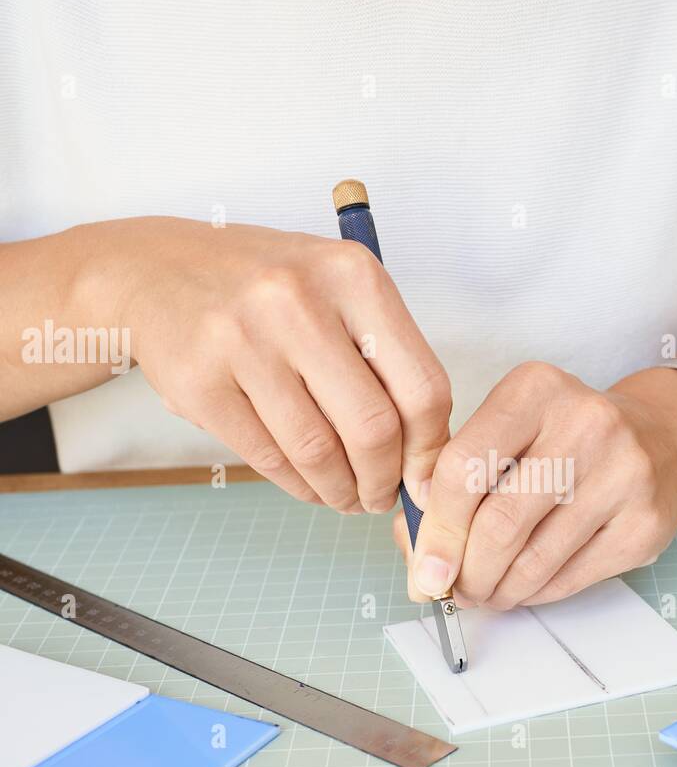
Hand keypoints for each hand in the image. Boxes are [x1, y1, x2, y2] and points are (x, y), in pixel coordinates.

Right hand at [87, 216, 450, 510]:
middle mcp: (298, 300)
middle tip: (380, 497)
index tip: (423, 478)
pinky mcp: (199, 382)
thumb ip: (385, 356)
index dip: (429, 448)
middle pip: (373, 427)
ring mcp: (243, 340)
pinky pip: (267, 456)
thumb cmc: (264, 287)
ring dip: (340, 491)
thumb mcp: (335, 289)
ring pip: (318, 451)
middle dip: (383, 480)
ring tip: (346, 497)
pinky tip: (308, 485)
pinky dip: (296, 484)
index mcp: (353, 274)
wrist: (156, 269)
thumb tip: (424, 457)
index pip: (422, 385)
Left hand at [393, 361, 676, 608]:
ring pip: (533, 559)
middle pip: (499, 522)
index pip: (464, 467)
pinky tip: (523, 586)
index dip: (436, 529)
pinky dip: (533, 593)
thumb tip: (420, 556)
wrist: (663, 439)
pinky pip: (569, 578)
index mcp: (536, 389)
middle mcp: (586, 423)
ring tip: (484, 592)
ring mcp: (624, 474)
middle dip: (465, 571)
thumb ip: (453, 482)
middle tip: (453, 590)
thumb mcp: (509, 433)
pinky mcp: (645, 523)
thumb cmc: (566, 441)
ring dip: (496, 590)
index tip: (424, 568)